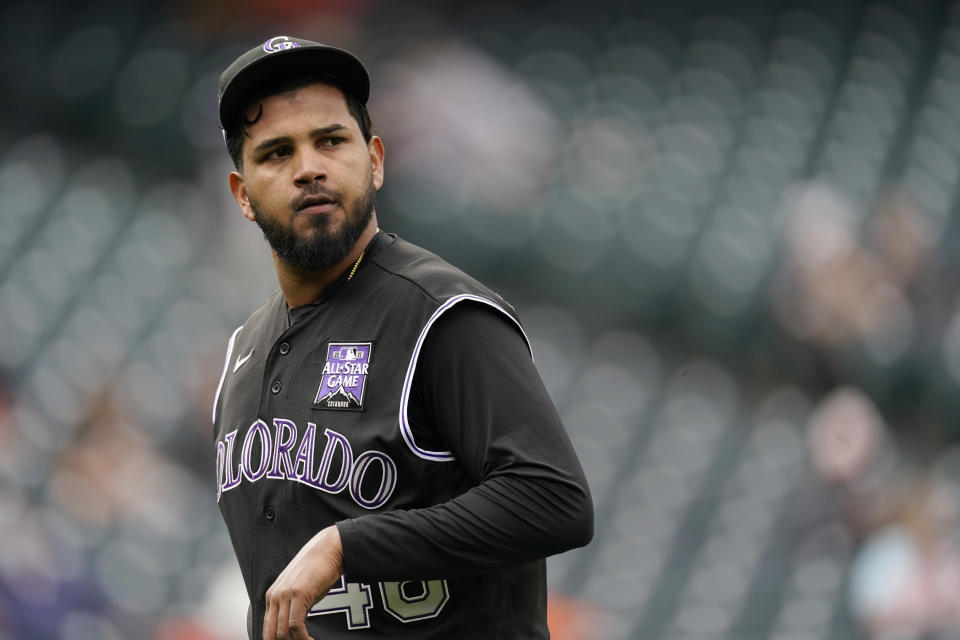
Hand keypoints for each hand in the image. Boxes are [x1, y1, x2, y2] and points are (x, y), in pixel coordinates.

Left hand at [263, 525, 343, 639]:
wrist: (330, 548)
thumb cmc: (318, 569)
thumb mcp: (300, 590)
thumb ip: (293, 607)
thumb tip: (294, 628)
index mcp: (272, 596)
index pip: (267, 629)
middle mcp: (274, 596)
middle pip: (271, 633)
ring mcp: (285, 594)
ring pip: (283, 632)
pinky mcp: (298, 594)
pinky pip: (295, 624)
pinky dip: (303, 638)